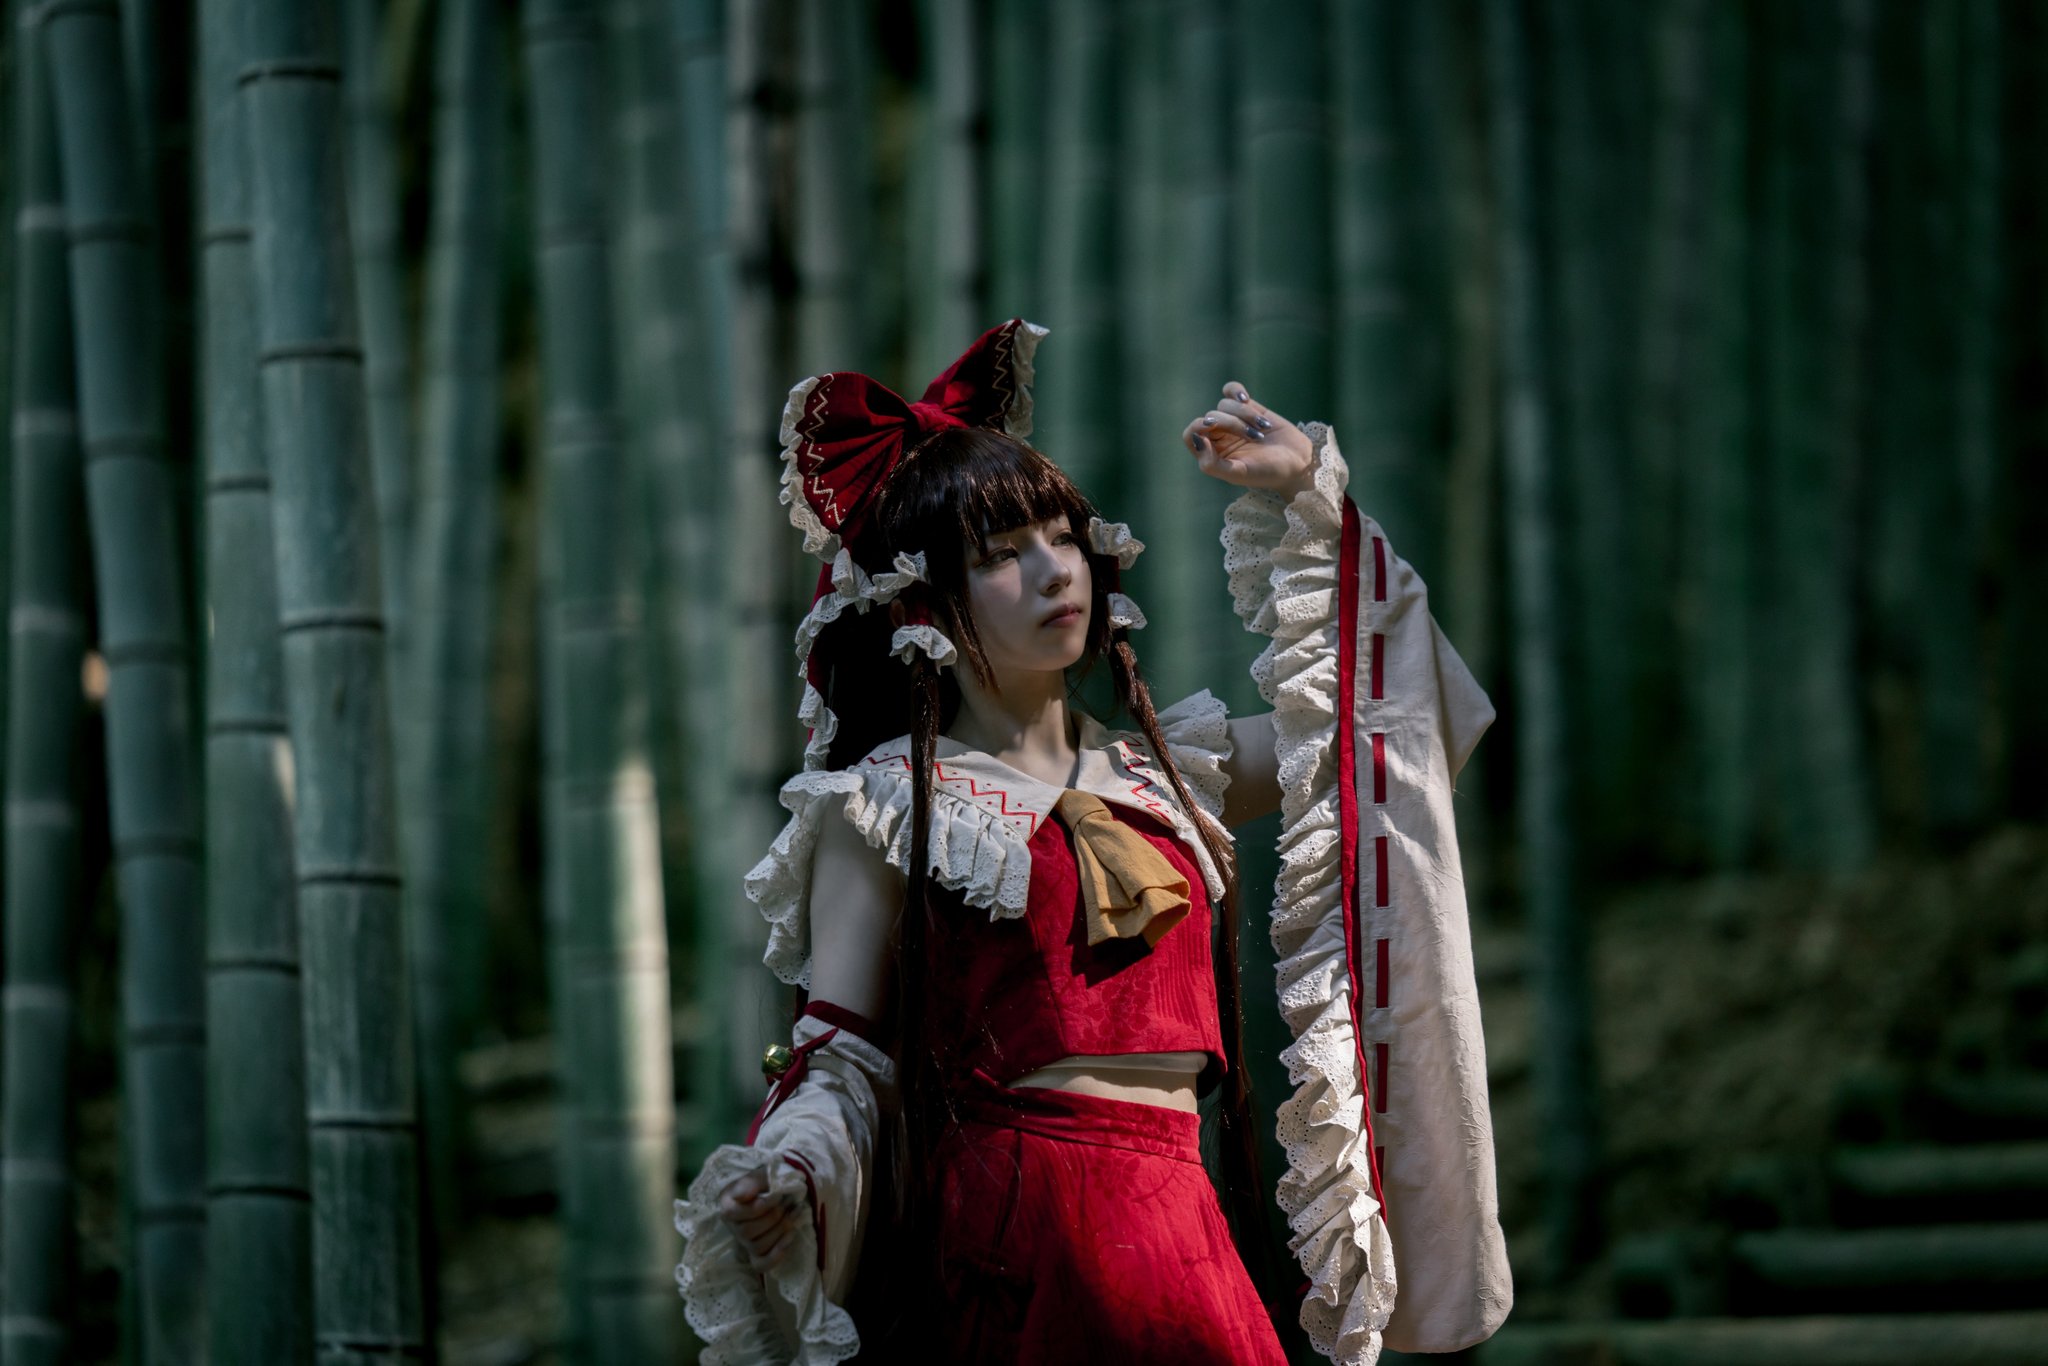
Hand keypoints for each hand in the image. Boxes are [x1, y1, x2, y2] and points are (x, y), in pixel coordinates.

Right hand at [718, 1166, 799, 1272]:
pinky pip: (761, 1264)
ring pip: (757, 1247)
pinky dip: (776, 1255)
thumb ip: (753, 1181)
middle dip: (773, 1218)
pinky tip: (790, 1237)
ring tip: (794, 1214)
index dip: (761, 1206)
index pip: (737, 1213)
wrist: (776, 1192)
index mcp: (728, 1206)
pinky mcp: (756, 1254)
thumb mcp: (760, 1175)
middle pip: (747, 1232)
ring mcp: (744, 1243)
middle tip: (788, 1204)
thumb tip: (746, 1194)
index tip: (778, 1194)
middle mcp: (733, 1227)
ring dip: (780, 1231)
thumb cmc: (765, 1183)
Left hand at [1182, 381, 1314, 496]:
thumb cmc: (1268, 472)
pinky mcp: (1247, 407)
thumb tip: (1199, 440)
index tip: (1212, 426)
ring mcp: (1232, 420)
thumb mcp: (1239, 474)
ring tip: (1263, 430)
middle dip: (1232, 424)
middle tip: (1255, 437)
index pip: (1191, 434)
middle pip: (1211, 417)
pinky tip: (1246, 399)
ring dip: (1245, 415)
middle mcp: (1218, 436)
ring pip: (1224, 405)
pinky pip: (1231, 391)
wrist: (1298, 462)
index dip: (1198, 427)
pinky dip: (1236, 392)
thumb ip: (1212, 464)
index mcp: (1211, 454)